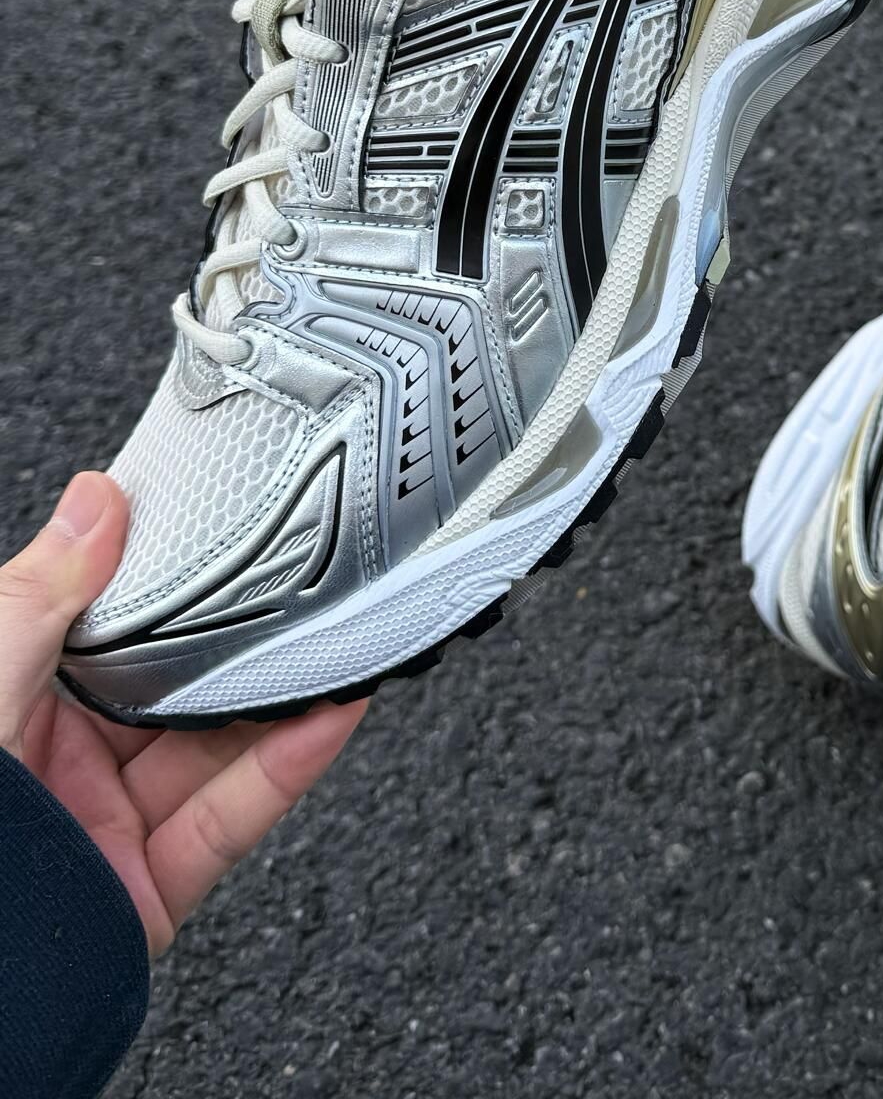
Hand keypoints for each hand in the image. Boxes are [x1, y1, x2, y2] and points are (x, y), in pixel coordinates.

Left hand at [0, 471, 365, 956]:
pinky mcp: (146, 892)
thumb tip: (94, 504)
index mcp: (10, 703)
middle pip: (172, 684)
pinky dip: (287, 767)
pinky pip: (229, 819)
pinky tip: (328, 716)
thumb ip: (38, 601)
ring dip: (280, 695)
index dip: (163, 578)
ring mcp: (106, 827)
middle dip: (240, 637)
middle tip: (302, 581)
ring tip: (337, 639)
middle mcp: (60, 761)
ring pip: (214, 748)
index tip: (221, 531)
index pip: (104, 623)